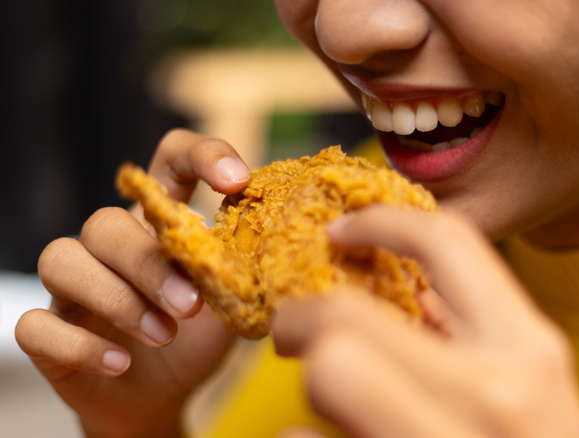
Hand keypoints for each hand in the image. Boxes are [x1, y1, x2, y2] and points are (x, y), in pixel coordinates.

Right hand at [15, 129, 250, 437]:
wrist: (163, 396)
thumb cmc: (197, 337)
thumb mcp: (231, 301)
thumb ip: (245, 269)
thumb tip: (285, 242)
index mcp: (159, 223)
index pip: (171, 161)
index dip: (201, 155)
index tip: (236, 181)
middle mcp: (111, 246)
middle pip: (106, 222)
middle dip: (150, 263)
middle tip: (192, 306)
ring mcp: (73, 288)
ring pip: (62, 260)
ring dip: (117, 298)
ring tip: (165, 334)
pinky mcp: (50, 333)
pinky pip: (38, 326)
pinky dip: (81, 345)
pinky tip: (121, 363)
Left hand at [272, 206, 578, 437]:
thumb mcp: (533, 394)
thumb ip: (478, 338)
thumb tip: (406, 284)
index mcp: (530, 355)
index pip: (449, 244)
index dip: (381, 224)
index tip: (340, 234)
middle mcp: (493, 396)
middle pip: (347, 318)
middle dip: (303, 315)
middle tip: (297, 327)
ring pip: (328, 374)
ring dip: (309, 379)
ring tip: (321, 388)